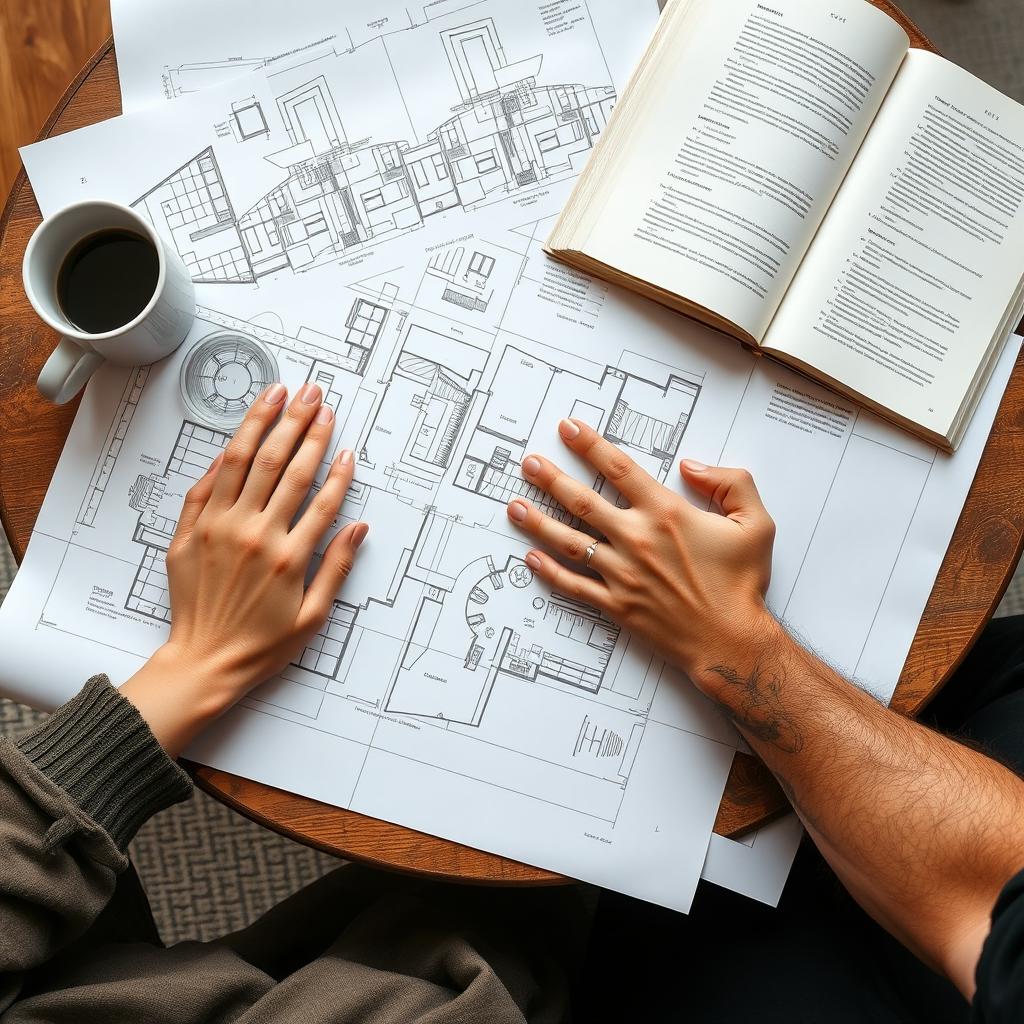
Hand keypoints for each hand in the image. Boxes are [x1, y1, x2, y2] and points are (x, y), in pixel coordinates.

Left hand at [121, 382, 368, 754]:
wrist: (203, 663)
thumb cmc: (260, 645)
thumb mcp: (313, 617)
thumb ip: (336, 568)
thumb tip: (358, 529)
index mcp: (288, 557)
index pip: (320, 498)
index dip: (337, 467)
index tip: (346, 442)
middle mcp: (253, 536)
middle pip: (284, 467)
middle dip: (304, 426)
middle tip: (317, 396)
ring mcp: (219, 530)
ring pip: (244, 463)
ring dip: (264, 424)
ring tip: (279, 394)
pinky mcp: (191, 533)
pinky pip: (207, 484)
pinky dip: (224, 457)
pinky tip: (240, 434)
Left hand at [505, 418, 778, 692]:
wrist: (731, 641)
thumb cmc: (742, 584)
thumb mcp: (755, 523)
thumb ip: (730, 483)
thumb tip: (692, 465)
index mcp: (666, 513)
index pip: (619, 468)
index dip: (590, 444)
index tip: (569, 428)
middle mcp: (637, 538)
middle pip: (582, 500)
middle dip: (550, 478)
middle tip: (528, 462)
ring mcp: (622, 573)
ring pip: (569, 540)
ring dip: (537, 521)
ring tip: (514, 505)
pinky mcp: (615, 604)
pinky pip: (573, 584)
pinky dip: (548, 571)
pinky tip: (529, 558)